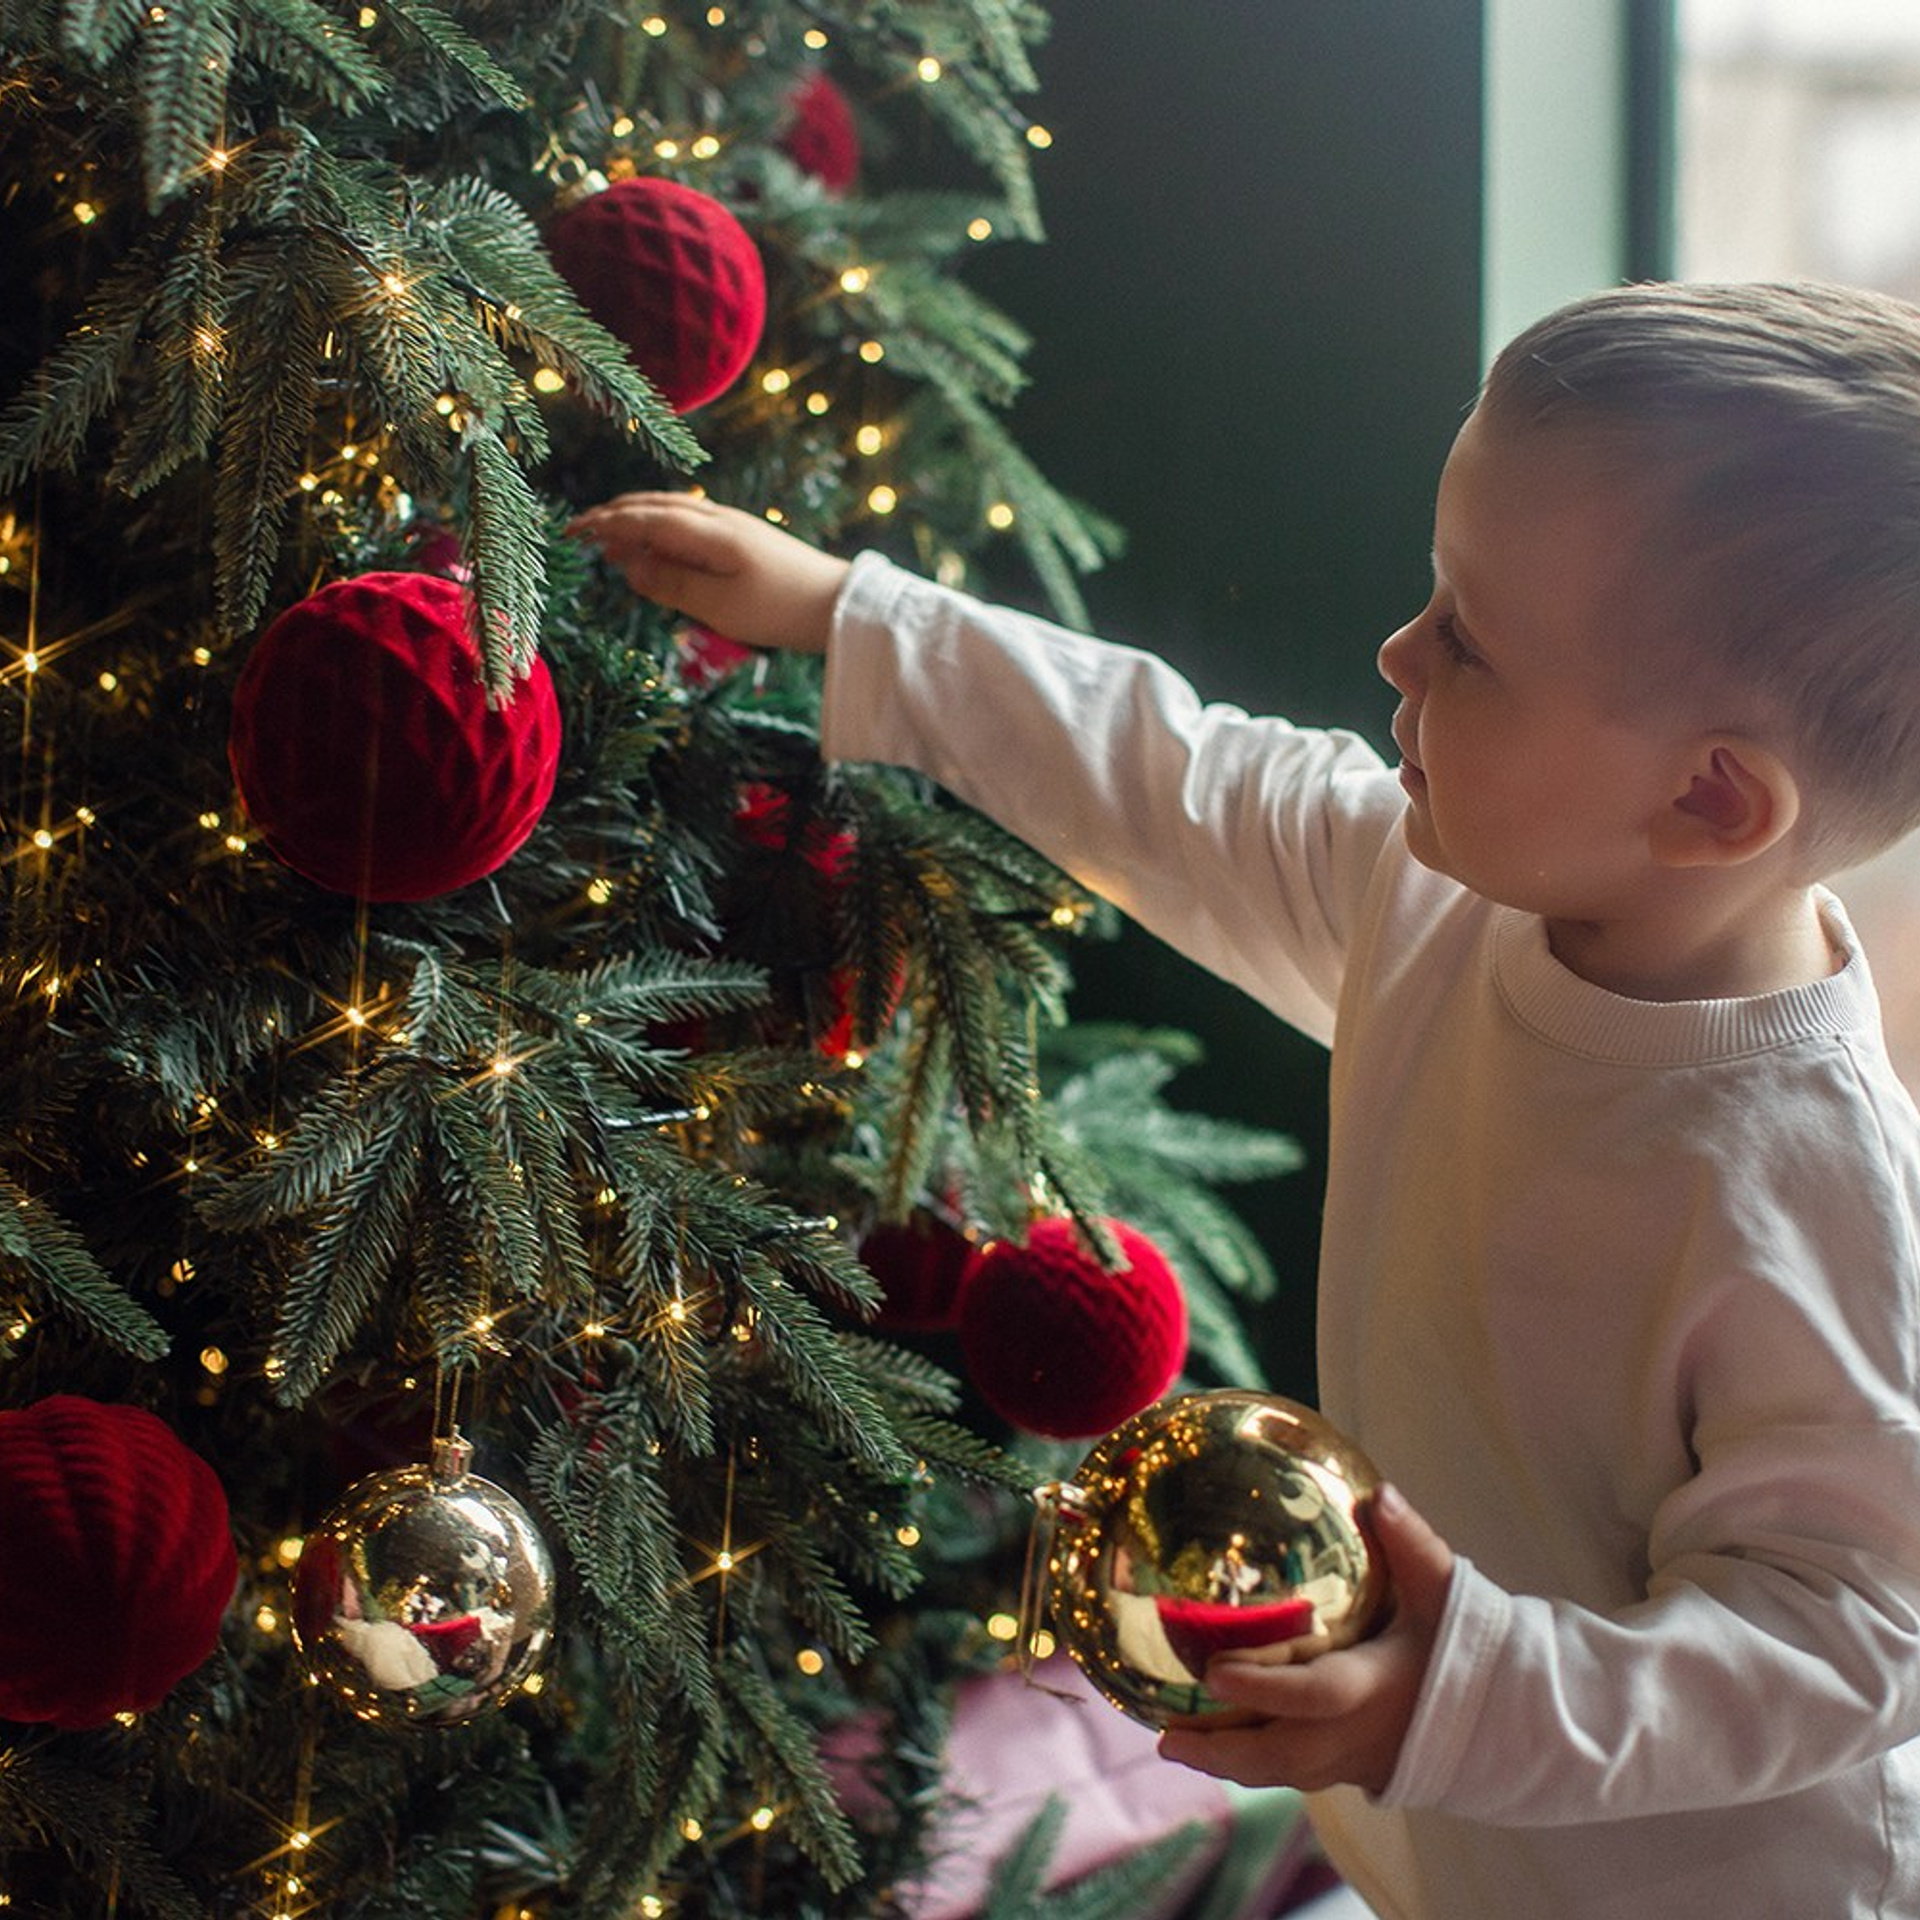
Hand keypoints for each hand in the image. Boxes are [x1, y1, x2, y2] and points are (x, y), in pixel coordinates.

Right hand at [566, 492, 849, 653]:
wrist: (839, 606)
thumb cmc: (779, 610)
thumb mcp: (718, 606)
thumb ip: (670, 583)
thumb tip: (627, 564)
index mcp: (709, 532)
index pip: (645, 518)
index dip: (605, 523)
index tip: (572, 532)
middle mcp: (720, 518)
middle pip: (657, 505)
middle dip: (616, 515)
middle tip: (582, 530)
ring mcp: (735, 524)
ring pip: (674, 510)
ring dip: (638, 518)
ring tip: (612, 536)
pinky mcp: (746, 537)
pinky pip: (691, 521)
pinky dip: (663, 526)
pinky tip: (658, 543)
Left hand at [1157, 1483, 1453, 1795]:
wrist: (1511, 1716)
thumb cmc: (1470, 1646)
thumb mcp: (1445, 1590)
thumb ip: (1411, 1543)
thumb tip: (1378, 1493)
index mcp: (1378, 1688)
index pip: (1314, 1694)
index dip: (1264, 1687)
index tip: (1212, 1671)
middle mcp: (1361, 1734)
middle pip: (1285, 1756)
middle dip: (1224, 1753)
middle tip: (1165, 1738)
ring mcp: (1358, 1761)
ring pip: (1286, 1774)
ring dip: (1230, 1766)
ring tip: (1172, 1745)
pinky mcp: (1357, 1771)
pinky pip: (1298, 1776)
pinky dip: (1257, 1766)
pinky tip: (1217, 1747)